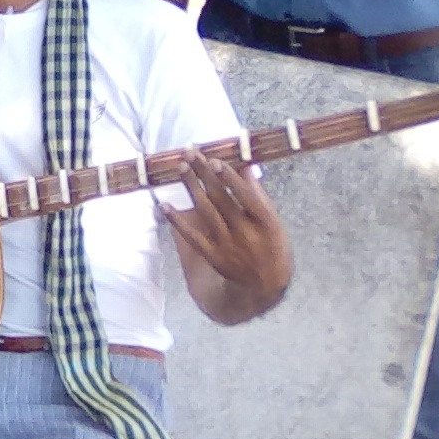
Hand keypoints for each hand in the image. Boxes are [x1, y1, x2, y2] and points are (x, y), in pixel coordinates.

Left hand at [161, 149, 291, 311]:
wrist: (264, 285)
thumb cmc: (272, 246)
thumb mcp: (274, 221)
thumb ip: (259, 195)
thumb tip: (245, 166)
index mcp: (265, 222)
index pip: (246, 196)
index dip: (229, 178)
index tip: (215, 161)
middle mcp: (245, 232)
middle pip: (221, 198)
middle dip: (204, 174)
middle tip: (190, 153)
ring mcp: (227, 244)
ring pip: (205, 211)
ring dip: (191, 187)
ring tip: (181, 167)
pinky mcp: (212, 255)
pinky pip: (191, 236)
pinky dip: (177, 221)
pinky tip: (164, 205)